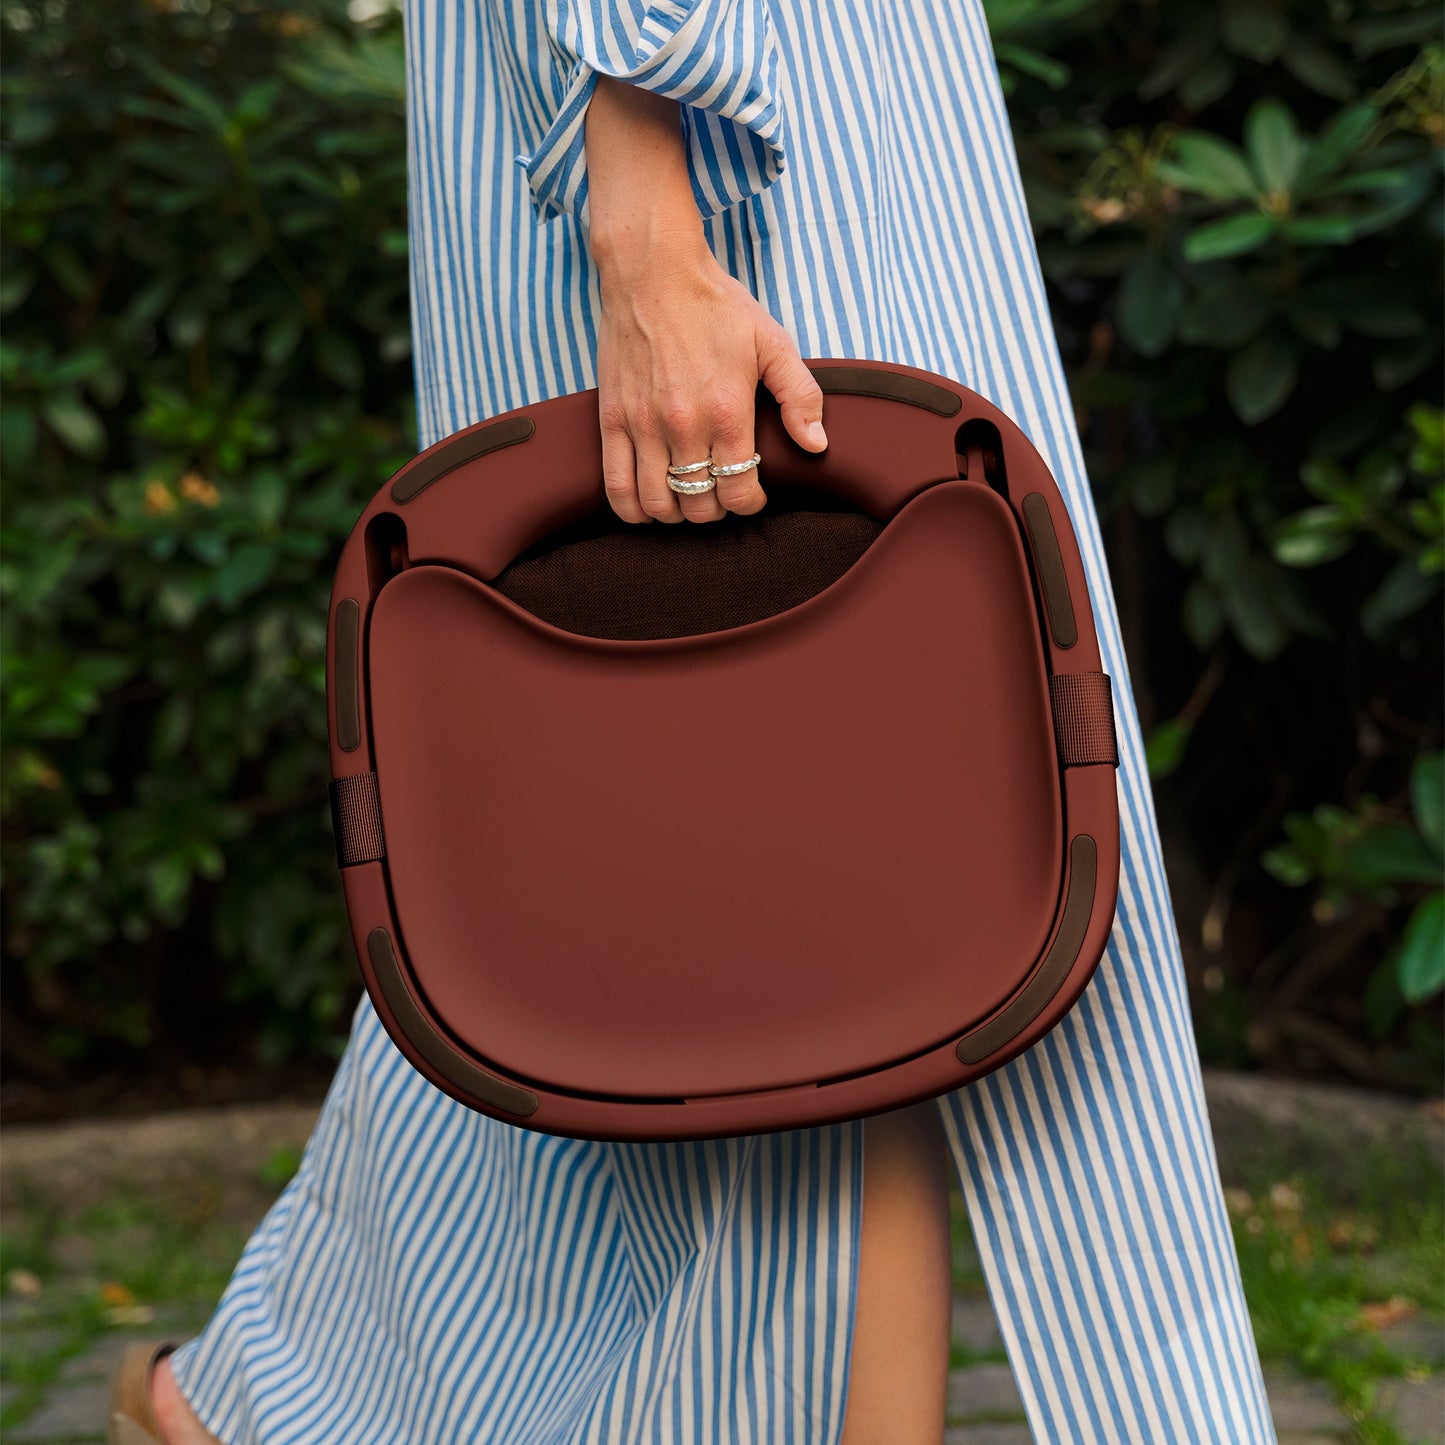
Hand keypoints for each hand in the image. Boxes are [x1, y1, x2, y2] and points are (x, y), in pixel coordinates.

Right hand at [594, 231, 828, 523]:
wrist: (653, 272)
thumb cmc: (716, 305)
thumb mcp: (772, 343)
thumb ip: (800, 396)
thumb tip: (816, 445)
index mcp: (728, 412)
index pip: (739, 490)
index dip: (749, 503)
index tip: (751, 494)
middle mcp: (685, 425)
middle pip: (700, 504)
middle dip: (716, 510)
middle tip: (721, 493)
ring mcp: (644, 425)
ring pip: (659, 503)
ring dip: (677, 513)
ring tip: (687, 498)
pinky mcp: (612, 419)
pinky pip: (616, 485)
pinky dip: (633, 509)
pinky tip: (648, 507)